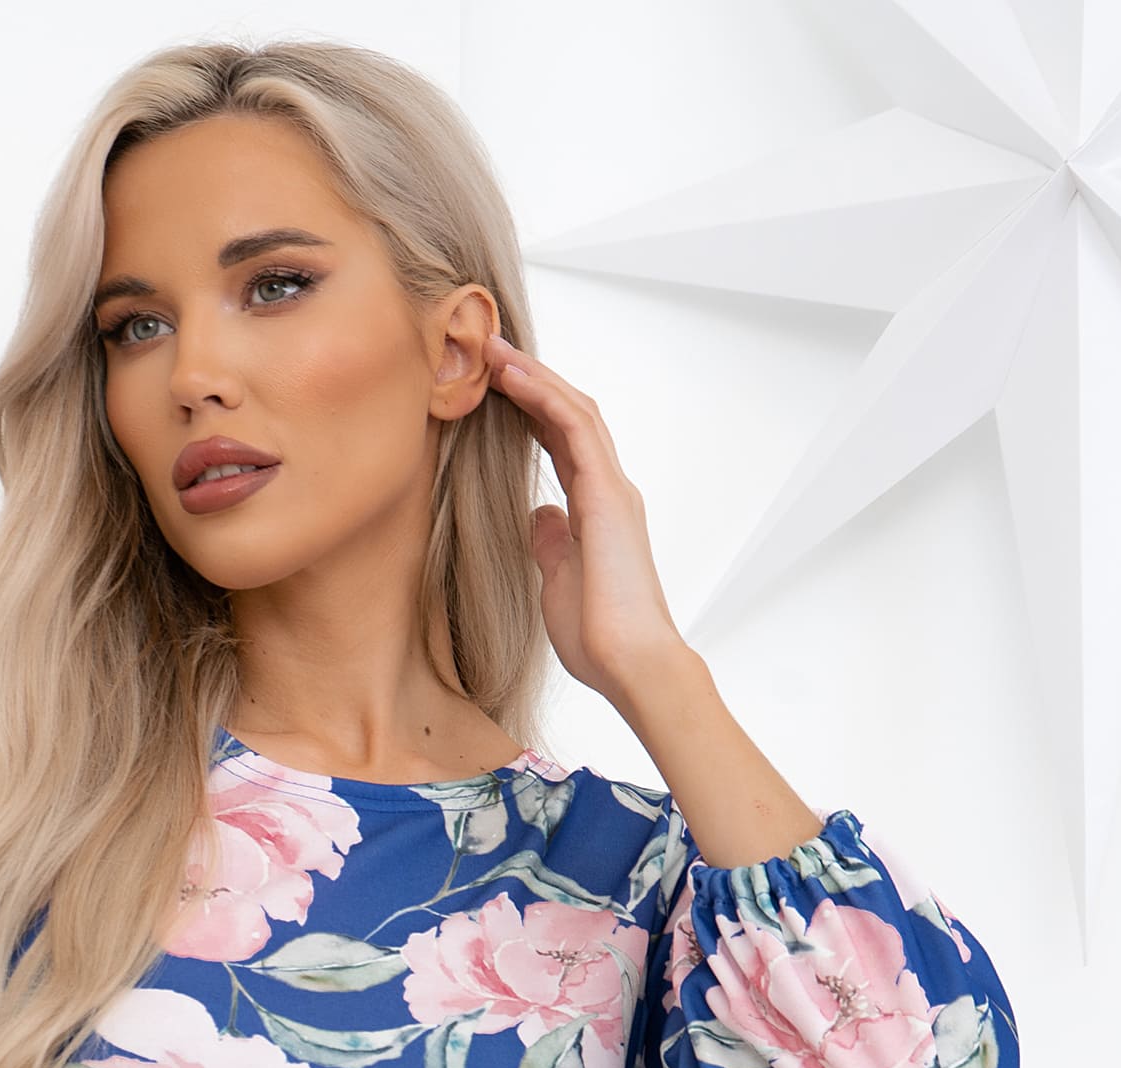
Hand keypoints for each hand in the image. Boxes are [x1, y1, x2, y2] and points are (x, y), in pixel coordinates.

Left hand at [483, 334, 687, 707]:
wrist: (631, 664)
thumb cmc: (599, 638)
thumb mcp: (557, 582)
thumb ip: (551, 545)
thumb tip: (538, 517)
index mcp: (596, 512)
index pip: (562, 444)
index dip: (531, 411)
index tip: (493, 389)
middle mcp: (608, 491)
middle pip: (569, 416)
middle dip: (531, 381)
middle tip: (489, 352)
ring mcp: (611, 489)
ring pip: (574, 410)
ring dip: (533, 377)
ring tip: (493, 351)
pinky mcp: (607, 494)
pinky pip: (575, 427)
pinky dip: (544, 397)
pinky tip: (512, 377)